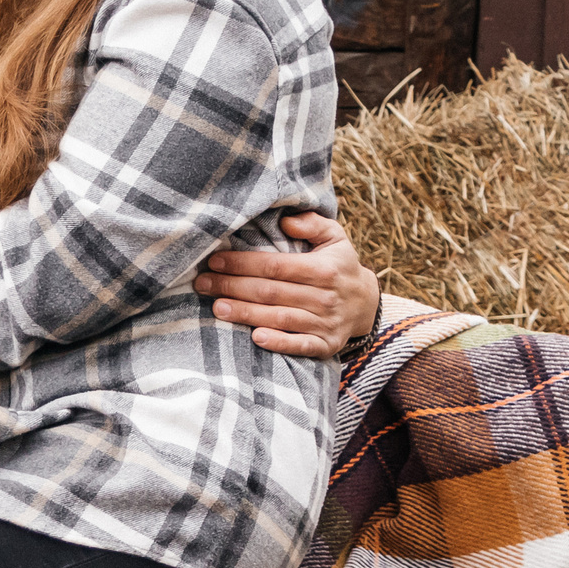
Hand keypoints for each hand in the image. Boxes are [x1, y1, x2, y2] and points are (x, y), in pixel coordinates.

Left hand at [195, 211, 382, 357]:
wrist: (366, 303)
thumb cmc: (339, 266)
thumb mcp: (335, 238)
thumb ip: (313, 224)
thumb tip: (286, 222)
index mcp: (323, 269)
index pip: (275, 265)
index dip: (242, 263)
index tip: (214, 261)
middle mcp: (325, 296)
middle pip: (271, 292)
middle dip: (233, 287)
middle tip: (202, 284)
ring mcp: (325, 323)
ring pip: (279, 318)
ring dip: (246, 314)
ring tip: (217, 308)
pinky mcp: (325, 345)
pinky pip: (300, 346)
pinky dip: (279, 343)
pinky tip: (256, 338)